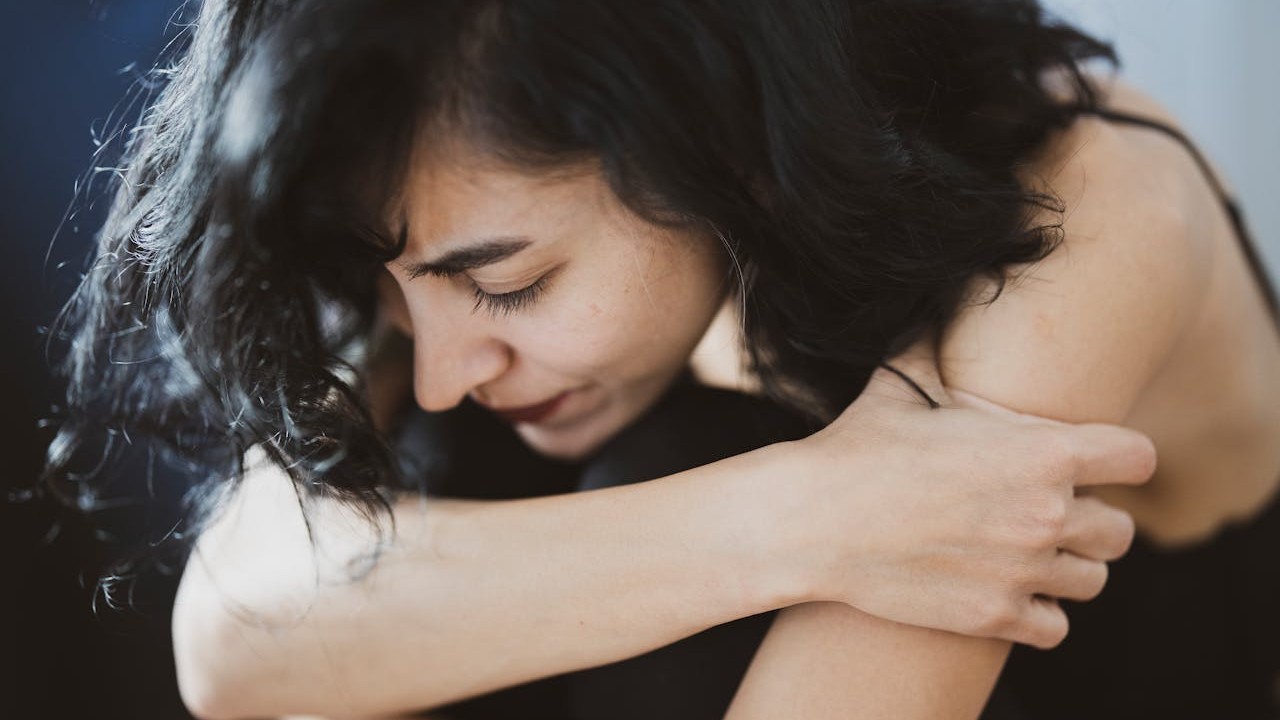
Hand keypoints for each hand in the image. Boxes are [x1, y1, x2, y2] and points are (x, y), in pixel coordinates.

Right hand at [786, 355, 1153, 648]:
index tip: (1094, 463)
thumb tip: (945, 288)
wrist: (811, 521)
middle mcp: (1047, 514)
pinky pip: (1056, 627)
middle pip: (1120, 531)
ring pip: (1091, 580)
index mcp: (1042, 452)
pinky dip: (1039, 613)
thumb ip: (938, 345)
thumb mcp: (901, 385)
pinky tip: (1007, 590)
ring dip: (1066, 566)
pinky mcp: (994, 616)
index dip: (1118, 458)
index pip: (1137, 459)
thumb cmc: (856, 447)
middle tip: (1047, 512)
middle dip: (1091, 520)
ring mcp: (1023, 571)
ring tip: (1028, 553)